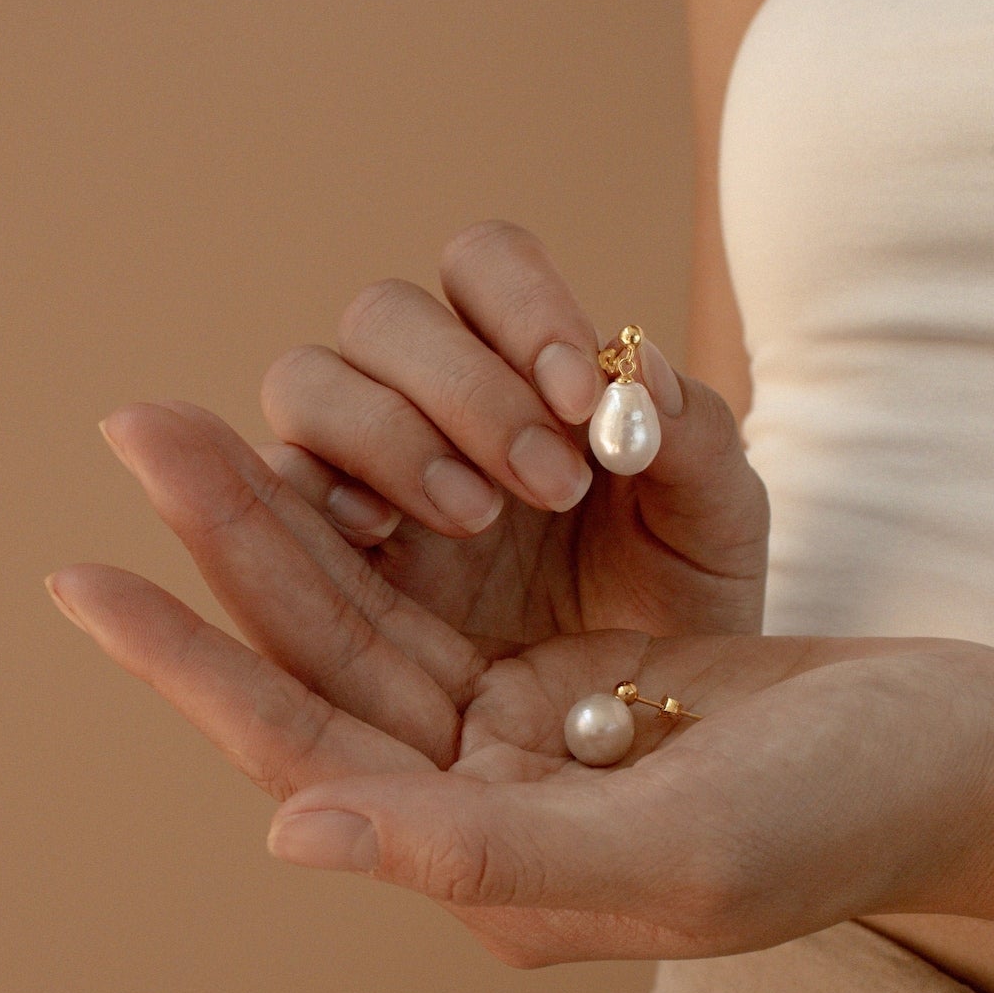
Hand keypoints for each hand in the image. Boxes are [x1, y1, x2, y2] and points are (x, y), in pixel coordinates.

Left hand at [53, 400, 993, 964]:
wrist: (964, 753)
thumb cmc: (849, 813)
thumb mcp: (672, 854)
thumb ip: (480, 852)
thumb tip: (288, 831)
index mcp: (496, 864)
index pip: (311, 752)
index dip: (196, 664)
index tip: (86, 576)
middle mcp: (492, 793)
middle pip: (330, 653)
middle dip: (236, 541)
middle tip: (142, 430)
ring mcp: (531, 720)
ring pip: (383, 597)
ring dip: (307, 508)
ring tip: (220, 419)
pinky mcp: (579, 650)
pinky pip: (461, 567)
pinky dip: (407, 502)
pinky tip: (350, 446)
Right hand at [254, 220, 767, 642]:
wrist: (645, 726)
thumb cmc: (683, 602)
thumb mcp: (717, 521)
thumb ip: (691, 435)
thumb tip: (632, 366)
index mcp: (527, 366)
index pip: (485, 266)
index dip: (523, 309)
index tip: (581, 398)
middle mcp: (433, 404)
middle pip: (385, 316)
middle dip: (462, 385)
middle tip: (549, 483)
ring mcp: (369, 476)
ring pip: (310, 382)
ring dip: (386, 431)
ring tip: (474, 516)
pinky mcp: (326, 560)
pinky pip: (276, 490)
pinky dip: (312, 492)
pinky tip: (383, 533)